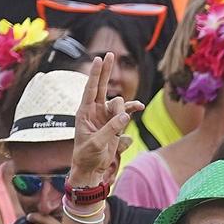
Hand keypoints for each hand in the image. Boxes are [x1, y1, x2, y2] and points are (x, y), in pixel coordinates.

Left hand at [70, 56, 138, 185]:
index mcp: (84, 112)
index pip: (90, 89)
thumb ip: (111, 128)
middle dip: (106, 71)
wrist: (91, 169)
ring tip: (121, 124)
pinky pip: (127, 112)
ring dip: (124, 109)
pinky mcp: (115, 123)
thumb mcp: (97, 143)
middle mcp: (94, 111)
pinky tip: (139, 108)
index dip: (96, 74)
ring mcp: (106, 116)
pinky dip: (133, 109)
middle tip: (110, 54)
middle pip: (102, 86)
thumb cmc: (87, 156)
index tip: (98, 59)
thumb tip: (126, 115)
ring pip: (119, 103)